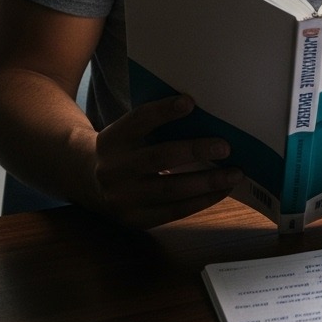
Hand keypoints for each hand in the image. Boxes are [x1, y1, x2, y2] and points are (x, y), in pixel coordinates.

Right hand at [92, 94, 242, 228]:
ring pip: (169, 189)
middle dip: (194, 151)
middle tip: (226, 147)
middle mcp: (114, 169)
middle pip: (158, 157)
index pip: (138, 120)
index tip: (190, 102)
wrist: (87, 182)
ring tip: (235, 174)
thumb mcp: (129, 132)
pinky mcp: (134, 219)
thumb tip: (207, 117)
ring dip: (207, 182)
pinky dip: (201, 201)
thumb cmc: (126, 149)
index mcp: (113, 139)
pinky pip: (173, 211)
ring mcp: (122, 198)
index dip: (163, 111)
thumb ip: (157, 126)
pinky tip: (222, 191)